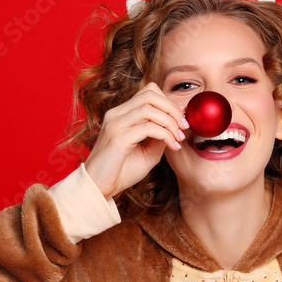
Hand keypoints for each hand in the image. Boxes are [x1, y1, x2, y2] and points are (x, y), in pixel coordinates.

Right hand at [84, 82, 188, 196]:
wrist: (98, 188)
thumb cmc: (120, 172)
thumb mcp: (147, 152)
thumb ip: (160, 137)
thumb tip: (177, 126)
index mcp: (121, 114)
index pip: (148, 93)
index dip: (169, 103)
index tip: (182, 121)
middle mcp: (116, 114)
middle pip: (150, 94)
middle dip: (172, 108)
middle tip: (184, 127)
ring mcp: (115, 124)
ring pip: (149, 108)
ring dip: (170, 121)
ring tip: (178, 138)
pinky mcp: (118, 138)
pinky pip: (148, 127)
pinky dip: (165, 135)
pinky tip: (172, 146)